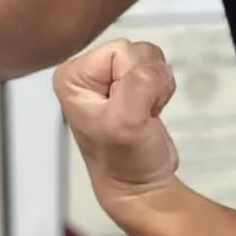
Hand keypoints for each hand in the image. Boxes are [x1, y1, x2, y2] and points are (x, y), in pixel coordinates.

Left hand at [54, 40, 180, 203]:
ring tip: (142, 114)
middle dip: (148, 83)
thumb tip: (156, 69)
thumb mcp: (126, 122)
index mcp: (73, 76)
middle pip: (137, 52)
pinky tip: (148, 112)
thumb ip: (139, 86)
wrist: (140, 185)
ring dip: (157, 87)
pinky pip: (157, 69)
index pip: (121, 51)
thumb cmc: (125, 160)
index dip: (134, 79)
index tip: (127, 108)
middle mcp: (87, 72)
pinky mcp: (129, 84)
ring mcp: (109, 78)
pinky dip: (161, 91)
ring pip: (151, 59)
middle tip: (137, 113)